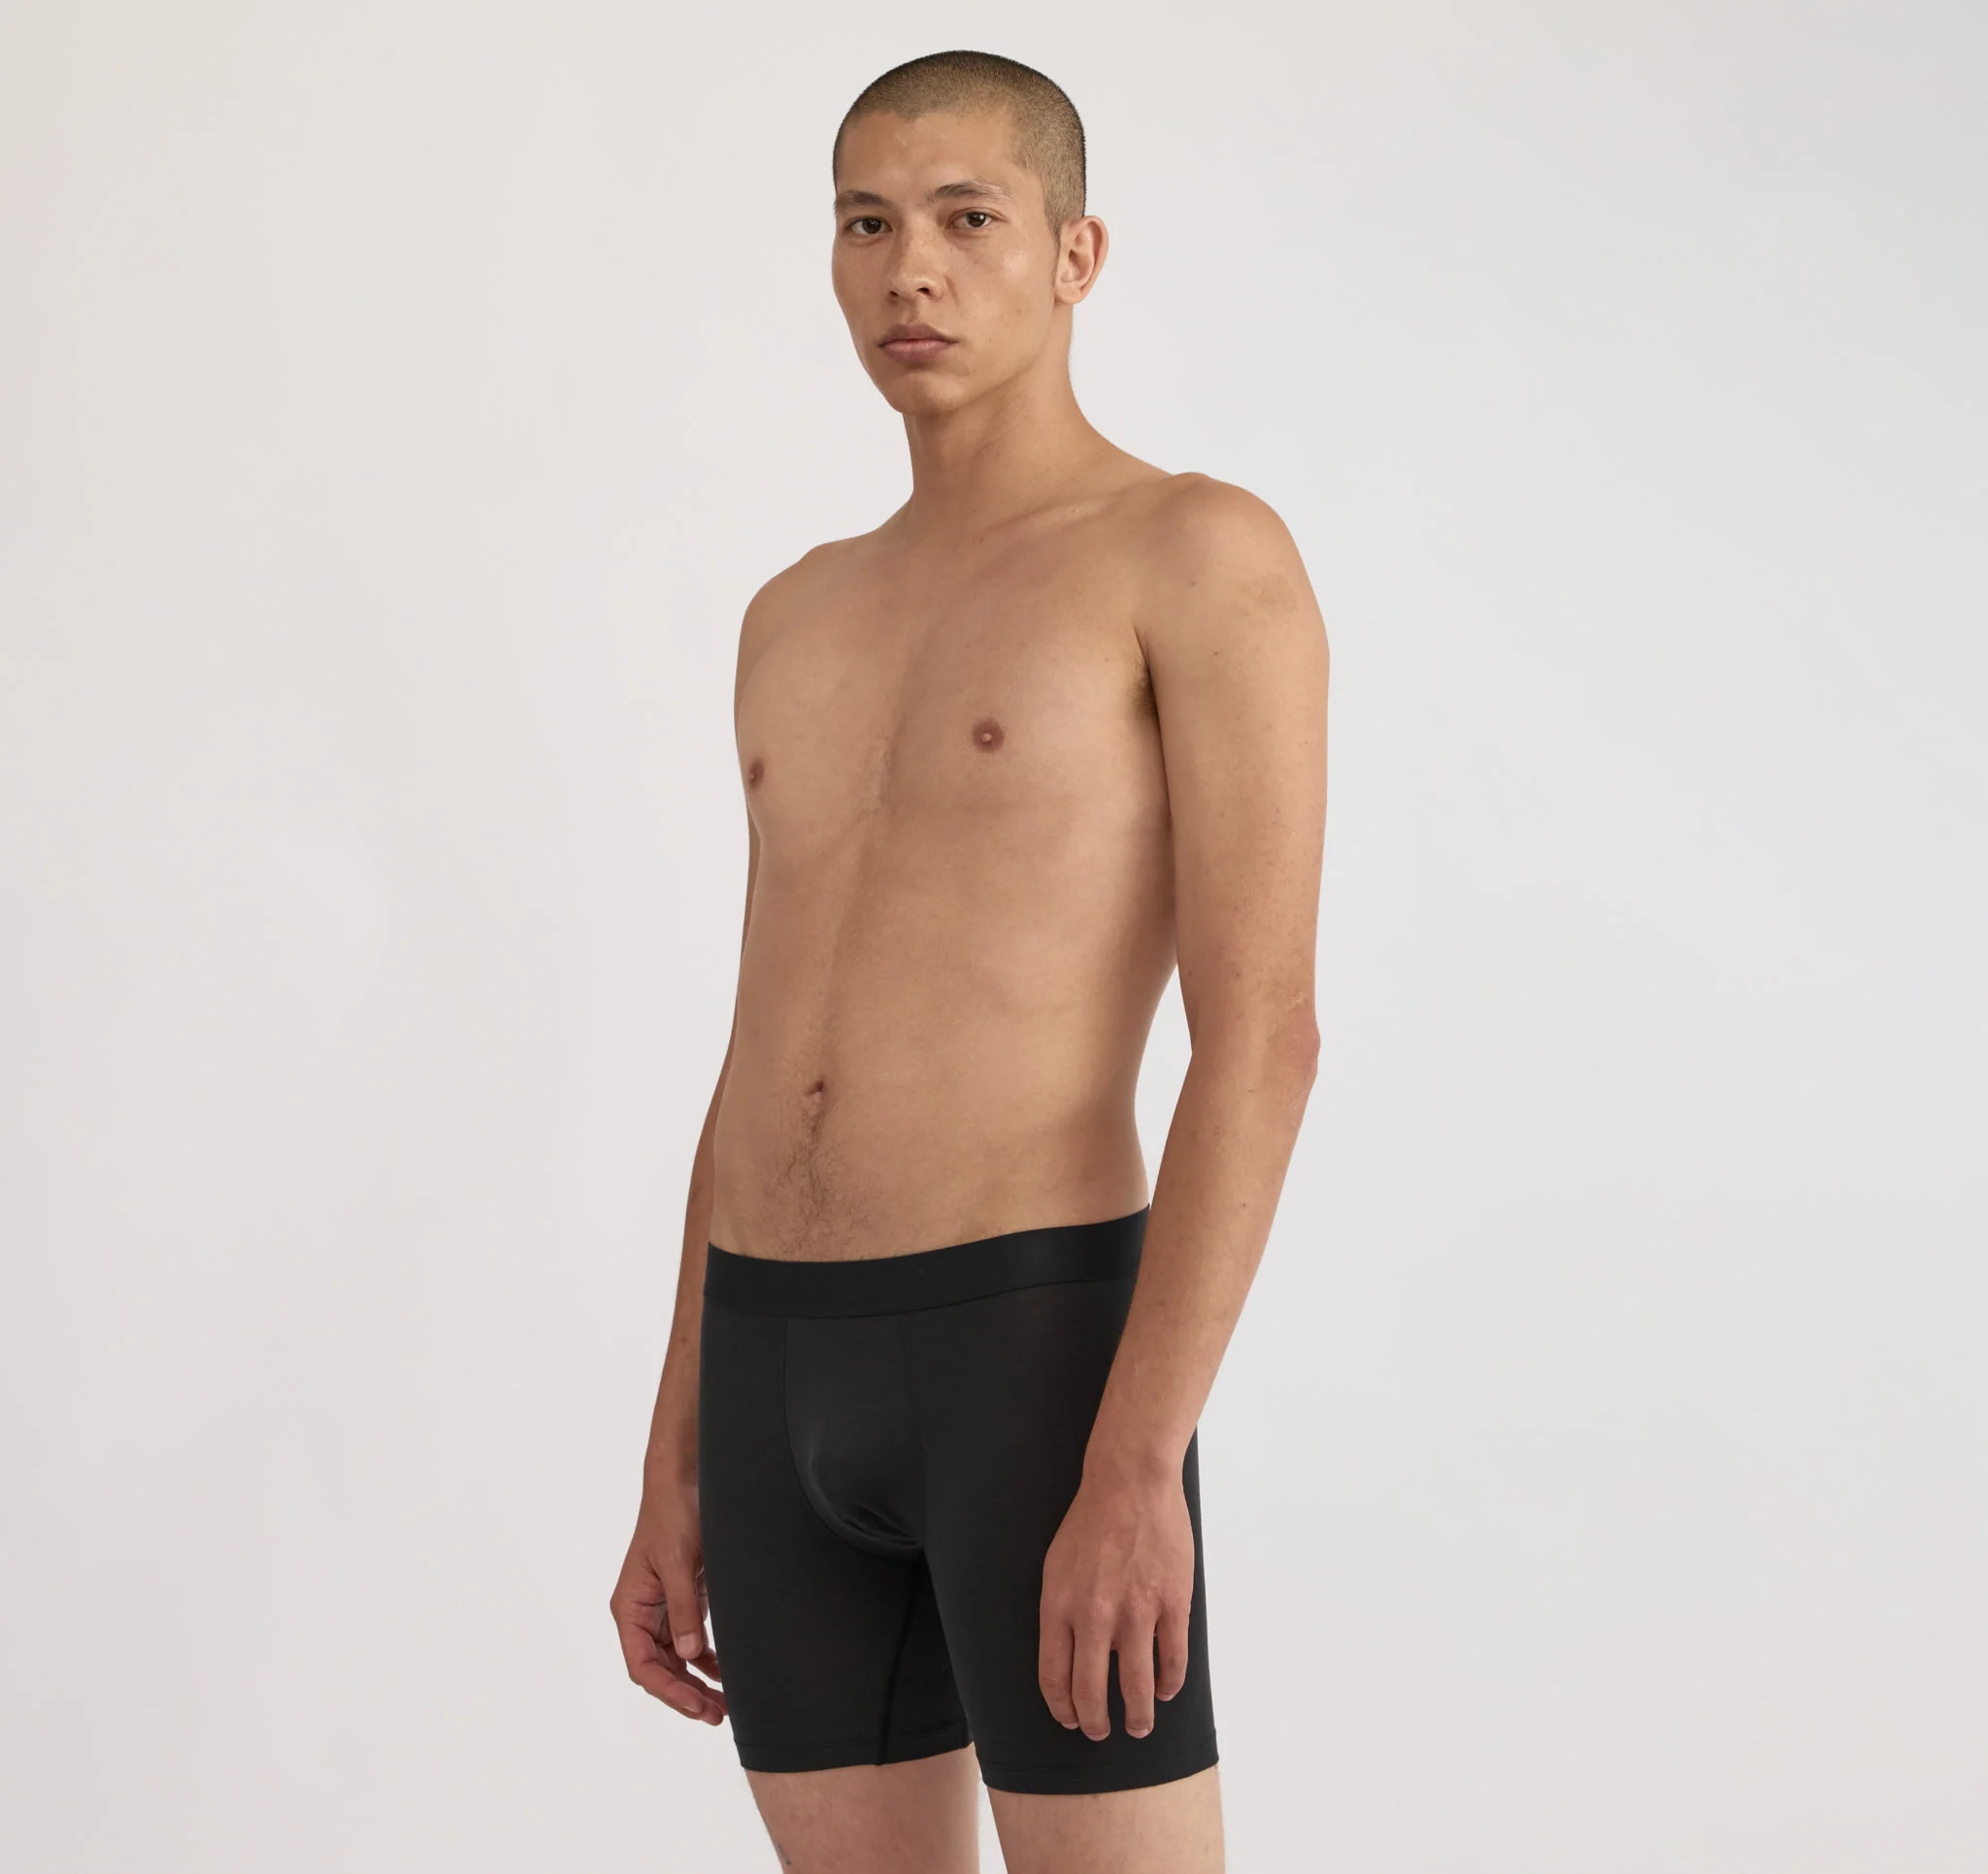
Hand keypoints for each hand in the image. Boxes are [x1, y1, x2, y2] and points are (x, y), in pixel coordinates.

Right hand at [610, 1473, 726, 1725]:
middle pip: (661, 1670)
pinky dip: (707, 1660)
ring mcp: (664, 1609)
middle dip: (686, 1695)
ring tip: (725, 1706)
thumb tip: (690, 1657)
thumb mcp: (678, 1562)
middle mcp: (642, 1614)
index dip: (669, 1691)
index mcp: (629, 1608)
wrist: (684, 1479)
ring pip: (678, 1661)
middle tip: (719, 1715)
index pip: (643, 1665)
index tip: (697, 1707)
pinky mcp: (684, 1600)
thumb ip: (683, 1610)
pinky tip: (726, 1674)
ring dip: (698, 1683)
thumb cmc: (672, 1514)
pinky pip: (692, 1641)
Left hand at [1037, 1455, 1194, 1740]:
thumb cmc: (1090, 1522)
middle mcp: (1095, 1614)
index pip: (1054, 1677)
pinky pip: (1172, 1659)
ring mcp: (1136, 1610)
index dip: (1062, 1708)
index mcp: (1060, 1605)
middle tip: (1102, 1732)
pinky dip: (1170, 1683)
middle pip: (1091, 1691)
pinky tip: (1167, 1689)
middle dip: (1096, 1723)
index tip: (1071, 1720)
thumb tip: (1070, 1660)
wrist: (1130, 1481)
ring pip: (1136, 1686)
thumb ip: (1061, 1613)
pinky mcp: (1172, 1603)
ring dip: (1139, 1715)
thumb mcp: (1056, 1566)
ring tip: (1141, 1725)